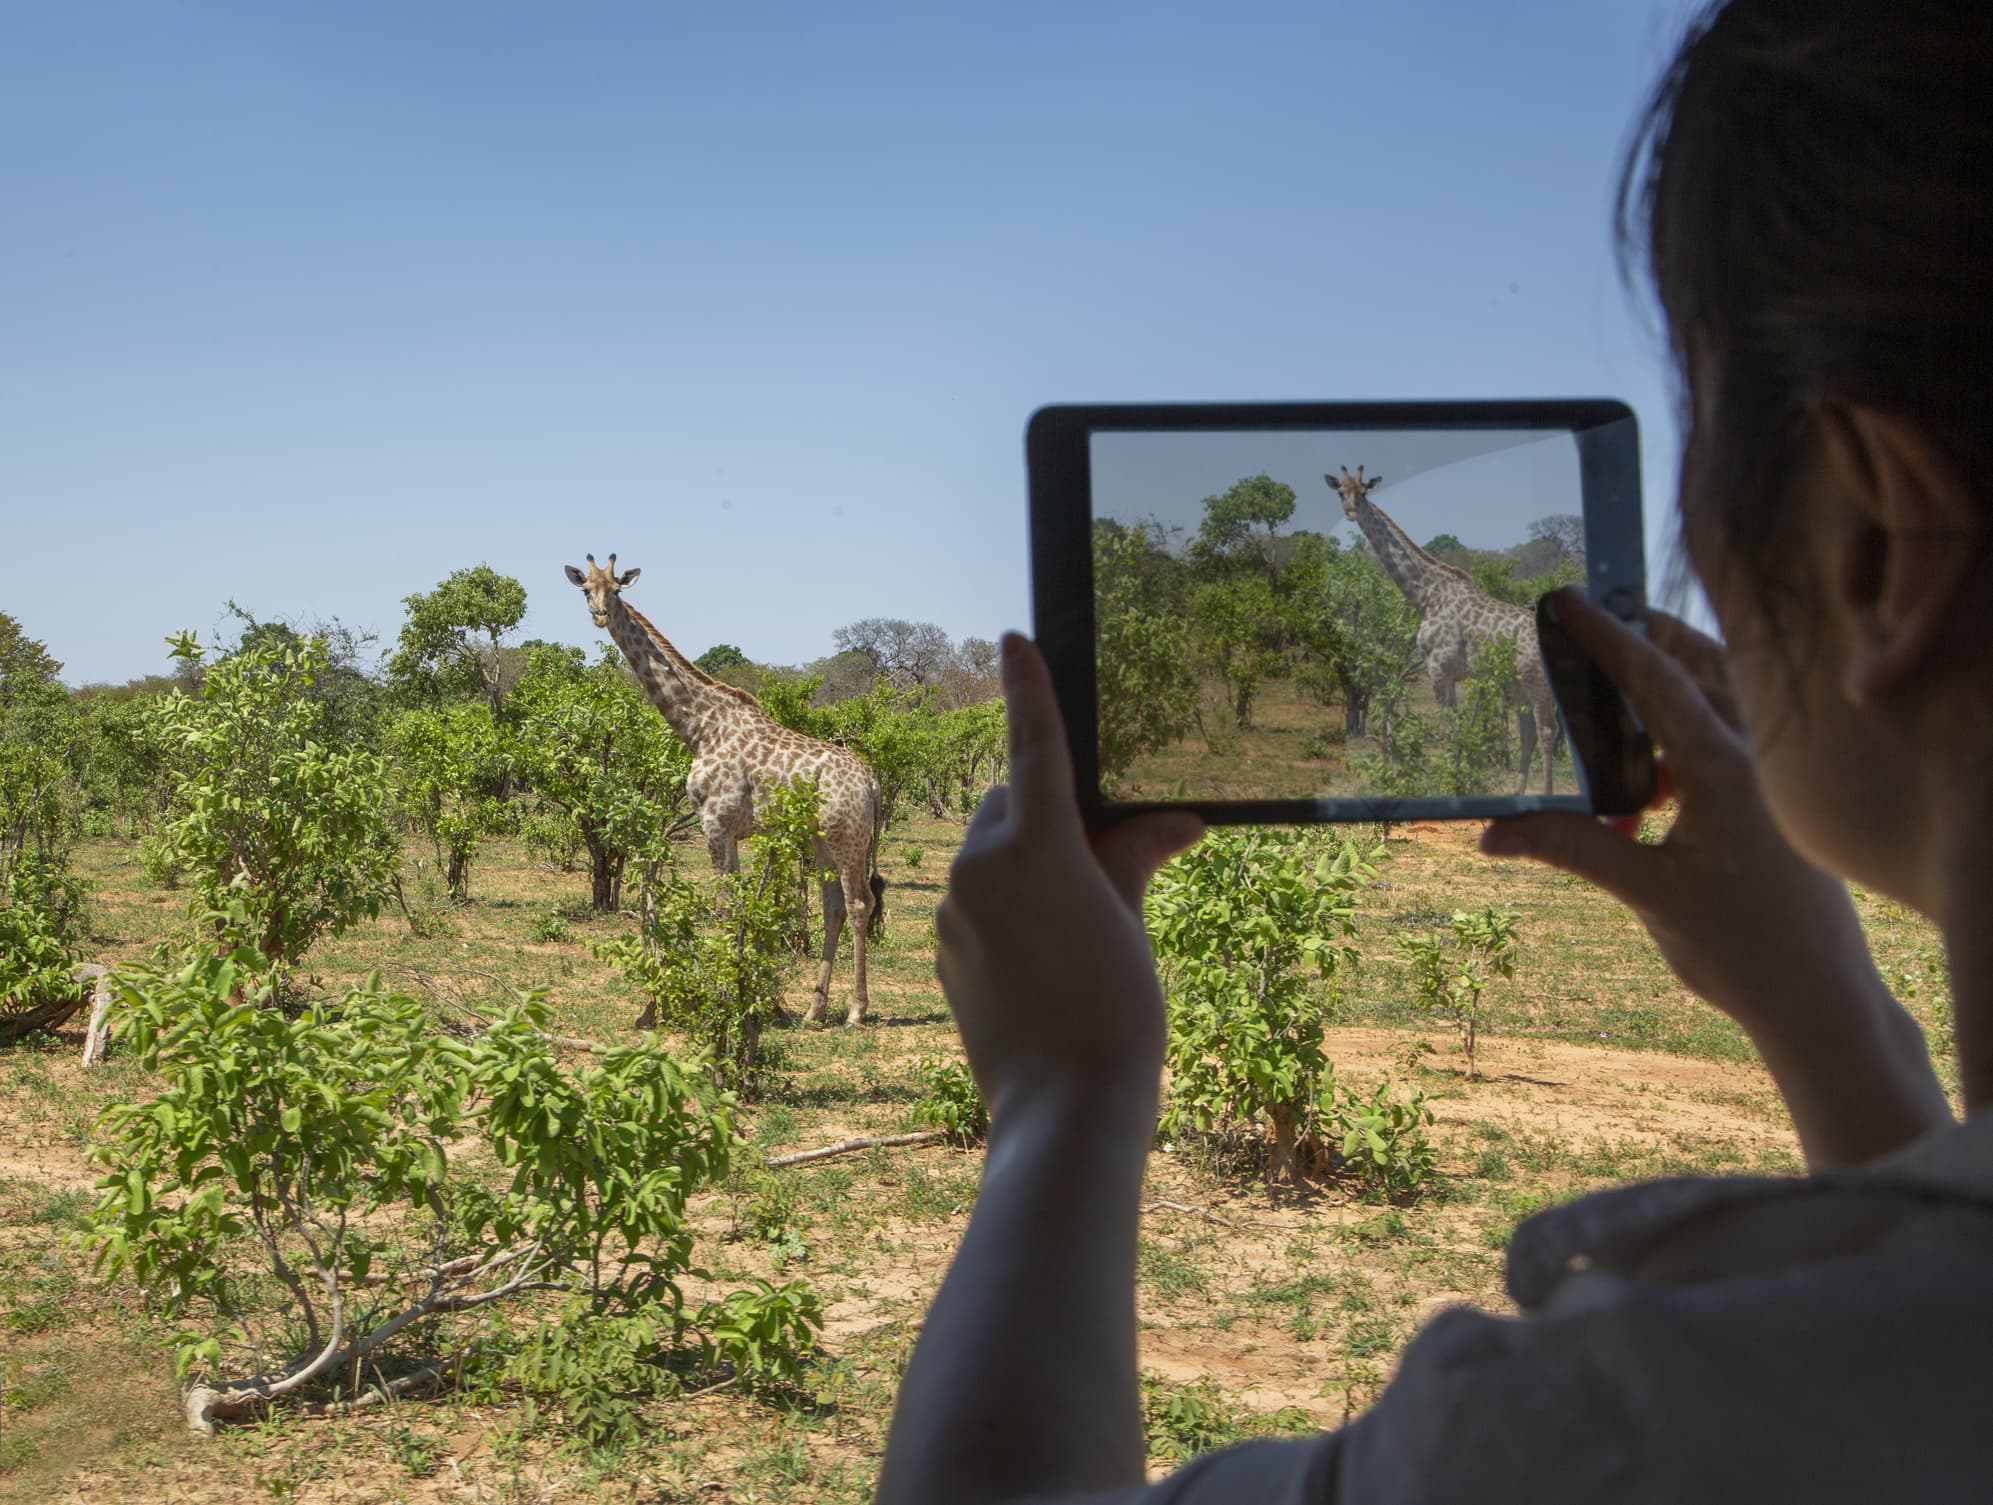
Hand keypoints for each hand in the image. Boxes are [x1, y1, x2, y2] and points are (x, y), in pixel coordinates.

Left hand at [935, 635, 1203, 1120]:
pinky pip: (975, 901)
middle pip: (1012, 803)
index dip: (1028, 688)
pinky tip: (1045, 959)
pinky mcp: (944, 949)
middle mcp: (978, 864)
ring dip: (1027, 863)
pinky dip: (1006, 905)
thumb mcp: (1133, 920)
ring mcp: (952, 909)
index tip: (1014, 640)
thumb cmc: (1115, 1010)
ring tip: (1079, 928)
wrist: (1062, 1107)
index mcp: (1034, 843)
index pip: (1034, 745)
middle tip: (1103, 864)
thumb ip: (1134, 856)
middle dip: (1048, 814)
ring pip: (990, 853)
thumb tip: (1171, 822)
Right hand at [1484, 593, 1865, 1020]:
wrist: (1821, 998)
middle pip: (1702, 663)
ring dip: (1670, 678)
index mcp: (1727, 769)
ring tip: (1612, 683)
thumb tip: (1491, 834)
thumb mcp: (1649, 894)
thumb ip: (1573, 849)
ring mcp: (1773, 775)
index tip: (1568, 602)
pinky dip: (1685, 728)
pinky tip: (1647, 773)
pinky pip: (1729, 737)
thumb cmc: (1745, 949)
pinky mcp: (1776, 798)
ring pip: (1721, 695)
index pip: (1659, 681)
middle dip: (1648, 635)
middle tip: (1593, 619)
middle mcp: (1758, 757)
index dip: (1608, 638)